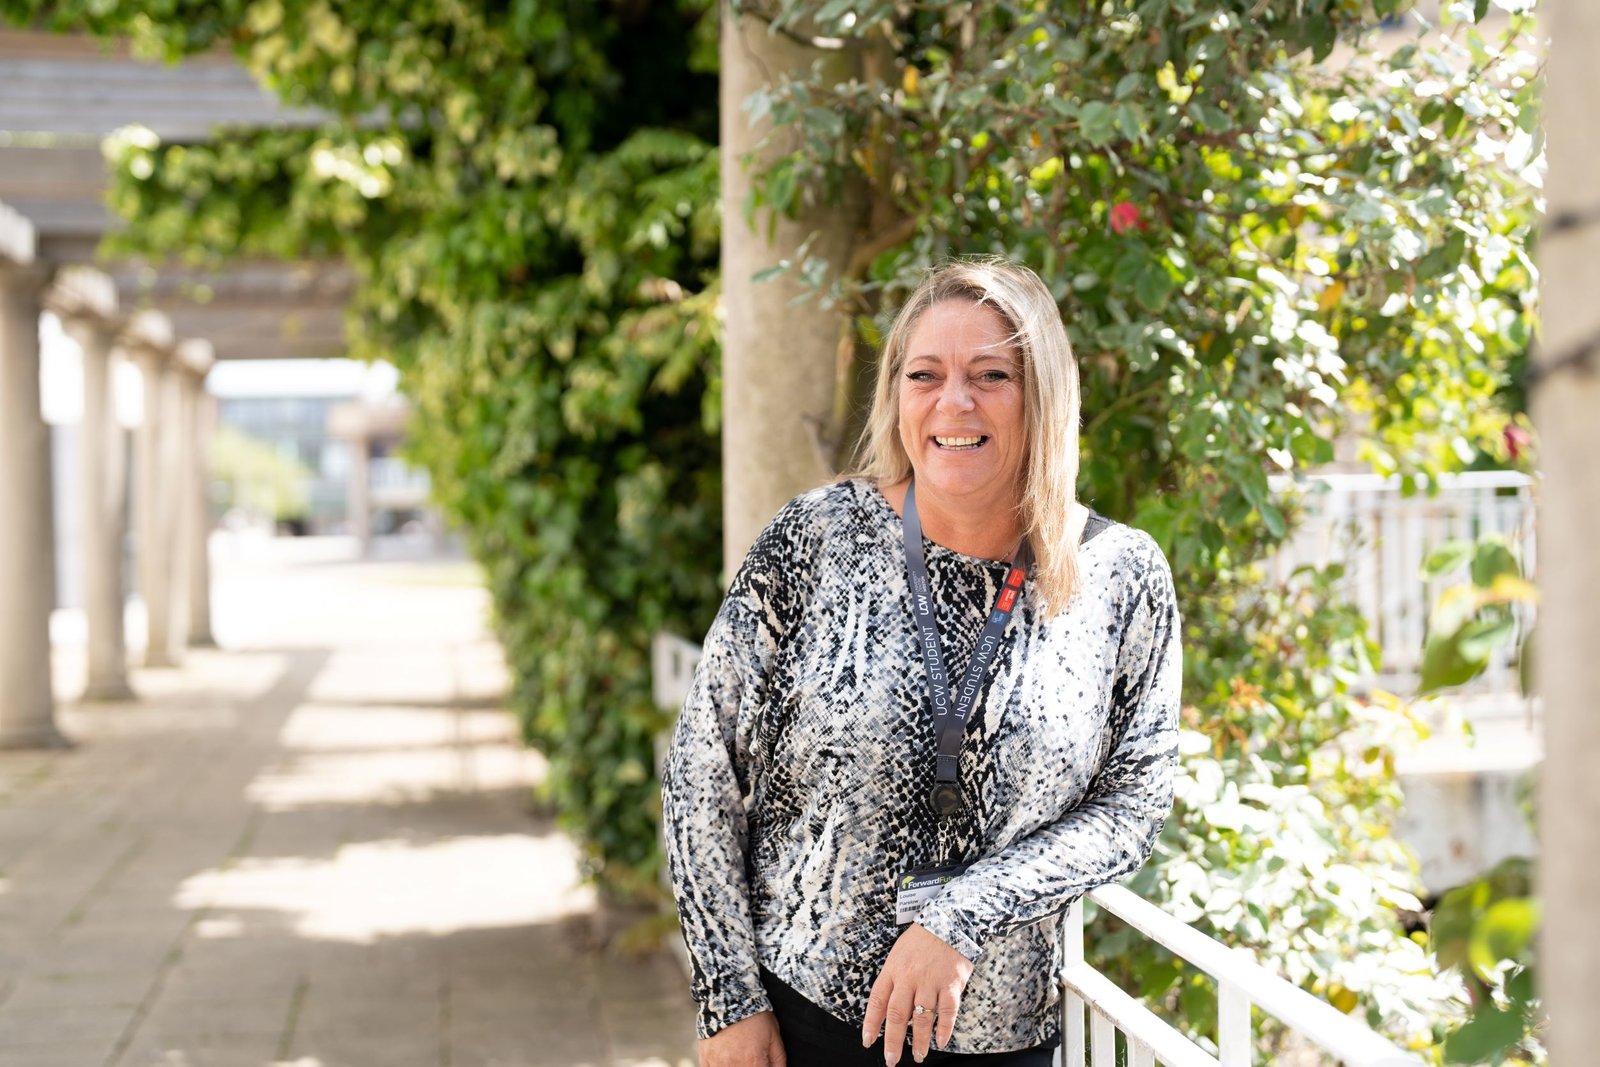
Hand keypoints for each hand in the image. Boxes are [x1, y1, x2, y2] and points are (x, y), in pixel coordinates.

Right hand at [698, 1009, 785, 1066]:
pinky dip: (720, 1066)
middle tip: (752, 1058)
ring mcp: (718, 1064)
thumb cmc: (754, 1015)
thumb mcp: (774, 1036)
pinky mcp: (706, 1059)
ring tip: (740, 1056)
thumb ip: (779, 1060)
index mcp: (753, 1063)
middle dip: (751, 1066)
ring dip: (735, 1066)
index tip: (764, 1063)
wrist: (729, 996)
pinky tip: (726, 1060)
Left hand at [861, 924, 974, 1064]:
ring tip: (918, 1056)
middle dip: (893, 1041)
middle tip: (892, 1060)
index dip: (871, 1024)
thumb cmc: (922, 939)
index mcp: (893, 969)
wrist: (950, 920)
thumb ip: (894, 981)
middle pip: (897, 1015)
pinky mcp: (952, 983)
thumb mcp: (899, 954)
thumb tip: (889, 1011)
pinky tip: (941, 1041)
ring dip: (919, 1041)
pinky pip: (948, 1012)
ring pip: (922, 1018)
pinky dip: (944, 1029)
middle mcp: (910, 977)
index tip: (868, 1042)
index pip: (877, 1001)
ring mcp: (931, 981)